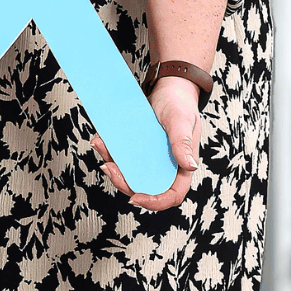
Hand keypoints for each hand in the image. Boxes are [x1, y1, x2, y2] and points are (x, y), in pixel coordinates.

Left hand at [93, 77, 200, 210]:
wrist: (169, 88)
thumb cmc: (180, 104)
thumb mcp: (182, 121)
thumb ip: (183, 143)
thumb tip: (189, 166)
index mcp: (181, 166)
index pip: (172, 194)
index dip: (156, 202)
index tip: (136, 198)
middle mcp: (165, 165)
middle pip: (145, 186)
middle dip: (124, 182)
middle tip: (108, 168)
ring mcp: (150, 157)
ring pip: (130, 171)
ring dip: (113, 164)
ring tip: (100, 147)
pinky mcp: (138, 147)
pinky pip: (123, 154)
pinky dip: (110, 150)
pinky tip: (102, 140)